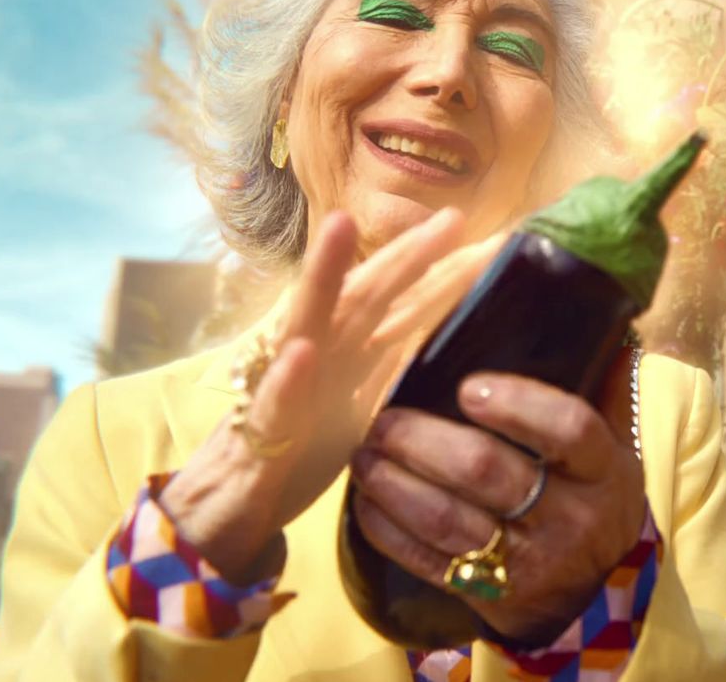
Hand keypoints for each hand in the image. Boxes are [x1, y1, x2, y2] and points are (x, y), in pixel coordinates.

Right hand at [159, 209, 504, 582]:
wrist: (231, 505)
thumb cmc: (297, 447)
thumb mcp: (361, 403)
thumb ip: (391, 364)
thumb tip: (447, 337)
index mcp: (348, 349)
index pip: (402, 302)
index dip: (443, 270)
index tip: (494, 242)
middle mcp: (317, 352)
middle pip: (365, 295)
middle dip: (405, 256)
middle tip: (452, 219)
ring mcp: (284, 384)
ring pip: (303, 321)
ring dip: (319, 273)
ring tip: (341, 224)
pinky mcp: (258, 431)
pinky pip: (271, 404)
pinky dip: (286, 378)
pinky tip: (302, 352)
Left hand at [349, 353, 644, 641]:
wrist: (590, 596)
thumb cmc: (594, 500)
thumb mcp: (619, 449)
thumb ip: (607, 387)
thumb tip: (606, 317)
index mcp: (603, 470)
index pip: (569, 430)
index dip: (517, 404)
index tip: (466, 387)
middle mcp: (568, 517)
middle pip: (487, 472)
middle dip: (424, 441)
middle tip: (384, 419)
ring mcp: (527, 561)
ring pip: (446, 518)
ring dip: (394, 483)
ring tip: (365, 454)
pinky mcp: (488, 594)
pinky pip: (426, 560)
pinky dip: (387, 529)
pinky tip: (365, 500)